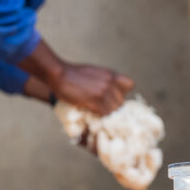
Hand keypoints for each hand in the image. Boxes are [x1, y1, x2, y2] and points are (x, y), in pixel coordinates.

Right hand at [17, 38, 133, 114]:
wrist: (59, 74)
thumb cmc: (72, 74)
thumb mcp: (94, 72)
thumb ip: (104, 80)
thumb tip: (109, 92)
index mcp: (111, 74)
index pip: (130, 85)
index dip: (122, 93)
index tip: (114, 97)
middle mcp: (110, 82)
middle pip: (121, 101)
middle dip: (113, 107)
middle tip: (102, 109)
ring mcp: (104, 92)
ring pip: (114, 110)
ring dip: (107, 114)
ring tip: (97, 113)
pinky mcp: (96, 101)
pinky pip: (105, 114)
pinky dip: (100, 117)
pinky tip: (93, 115)